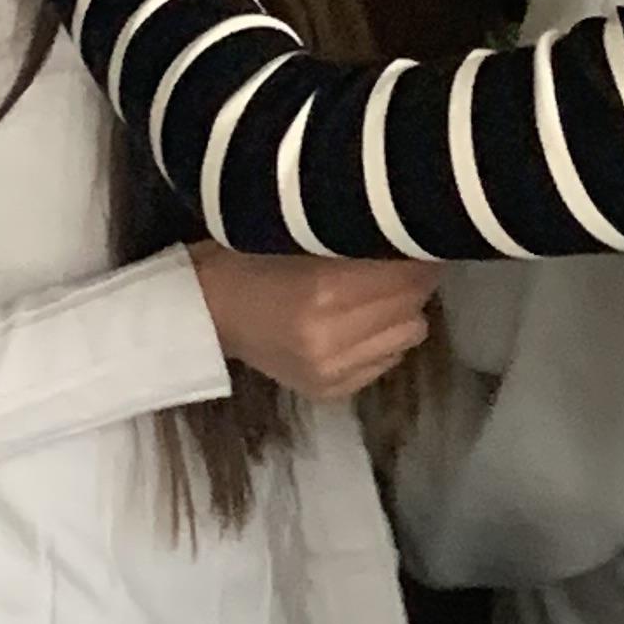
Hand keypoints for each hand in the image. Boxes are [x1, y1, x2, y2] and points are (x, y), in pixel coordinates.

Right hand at [189, 247, 436, 402]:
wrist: (205, 312)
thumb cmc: (248, 259)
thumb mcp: (298, 234)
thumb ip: (354, 238)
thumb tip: (410, 231)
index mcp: (322, 292)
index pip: (404, 273)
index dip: (418, 251)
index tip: (418, 235)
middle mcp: (331, 339)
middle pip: (412, 303)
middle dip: (415, 278)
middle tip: (403, 258)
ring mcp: (332, 372)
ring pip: (410, 334)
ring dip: (403, 309)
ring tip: (382, 291)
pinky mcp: (331, 392)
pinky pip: (390, 360)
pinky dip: (385, 338)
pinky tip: (360, 322)